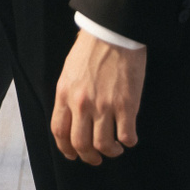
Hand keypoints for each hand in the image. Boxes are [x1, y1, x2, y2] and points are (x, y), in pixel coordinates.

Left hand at [50, 31, 146, 164]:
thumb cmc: (91, 47)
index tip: (73, 154)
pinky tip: (129, 138)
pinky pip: (126, 135)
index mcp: (65, 94)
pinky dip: (129, 142)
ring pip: (103, 144)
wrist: (113, 32)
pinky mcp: (126, 105)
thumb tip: (72, 116)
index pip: (59, 131)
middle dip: (89, 157)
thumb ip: (69, 94)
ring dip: (110, 151)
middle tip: (96, 158)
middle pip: (81, 144)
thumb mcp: (69, 70)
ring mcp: (104, 105)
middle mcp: (82, 103)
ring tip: (115, 148)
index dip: (66, 149)